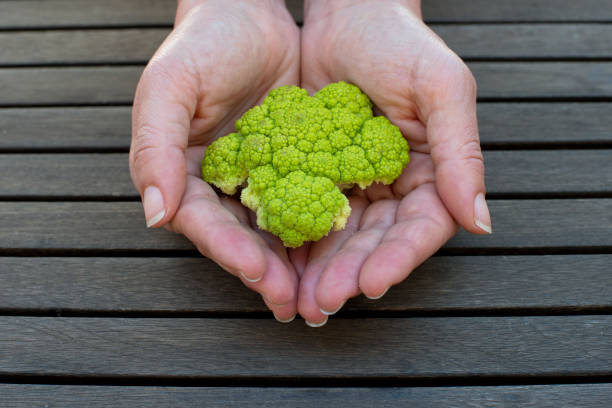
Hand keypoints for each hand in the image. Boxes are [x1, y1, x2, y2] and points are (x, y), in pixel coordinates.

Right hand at [129, 0, 299, 320]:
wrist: (247, 13)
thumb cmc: (200, 46)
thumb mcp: (168, 88)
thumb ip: (155, 147)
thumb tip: (155, 214)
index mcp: (185, 176)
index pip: (205, 224)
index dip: (229, 251)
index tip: (258, 273)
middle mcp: (223, 185)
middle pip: (243, 238)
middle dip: (267, 272)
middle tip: (295, 303)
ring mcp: (261, 178)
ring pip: (278, 229)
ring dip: (297, 264)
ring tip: (319, 293)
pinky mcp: (296, 165)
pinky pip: (309, 200)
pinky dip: (322, 226)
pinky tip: (339, 248)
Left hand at [294, 0, 491, 324]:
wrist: (347, 14)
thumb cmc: (400, 43)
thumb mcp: (441, 89)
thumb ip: (461, 153)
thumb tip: (480, 220)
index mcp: (431, 173)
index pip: (421, 228)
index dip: (399, 258)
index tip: (373, 282)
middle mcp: (393, 186)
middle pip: (376, 242)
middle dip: (351, 273)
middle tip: (324, 301)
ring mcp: (354, 183)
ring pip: (340, 237)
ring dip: (321, 268)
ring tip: (300, 297)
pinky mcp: (318, 175)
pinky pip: (307, 213)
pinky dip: (296, 239)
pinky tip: (281, 262)